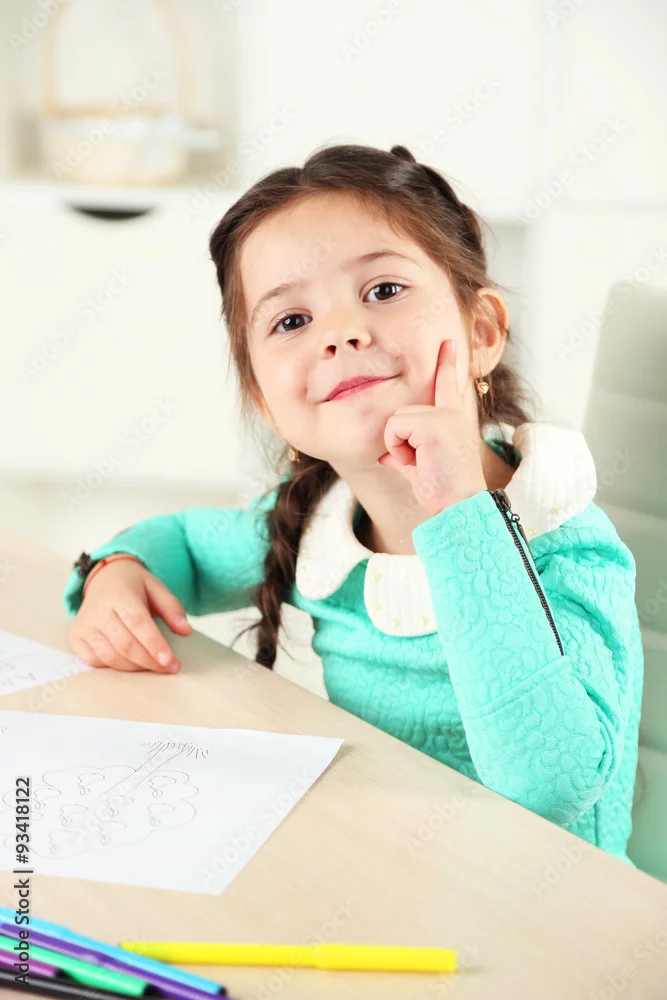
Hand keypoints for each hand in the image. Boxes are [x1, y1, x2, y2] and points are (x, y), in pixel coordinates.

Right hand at [69, 558, 191, 672]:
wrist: (104, 578)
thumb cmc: (134, 587)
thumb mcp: (157, 588)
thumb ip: (173, 609)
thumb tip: (186, 631)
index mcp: (120, 594)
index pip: (138, 623)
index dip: (154, 644)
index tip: (170, 661)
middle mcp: (98, 610)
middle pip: (125, 644)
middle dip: (149, 661)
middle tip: (168, 668)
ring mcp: (84, 625)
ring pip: (110, 657)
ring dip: (135, 667)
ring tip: (153, 666)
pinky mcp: (77, 637)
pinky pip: (95, 662)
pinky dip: (114, 667)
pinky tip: (129, 662)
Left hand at [377, 339, 486, 515]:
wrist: (460, 507)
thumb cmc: (444, 494)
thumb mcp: (421, 471)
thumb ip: (404, 457)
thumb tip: (386, 457)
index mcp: (453, 420)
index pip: (447, 386)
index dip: (446, 363)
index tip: (447, 342)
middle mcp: (451, 413)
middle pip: (402, 412)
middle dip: (400, 441)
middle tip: (422, 465)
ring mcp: (444, 416)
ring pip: (396, 420)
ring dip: (399, 446)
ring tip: (422, 464)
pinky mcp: (434, 423)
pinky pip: (395, 427)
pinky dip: (398, 448)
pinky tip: (419, 461)